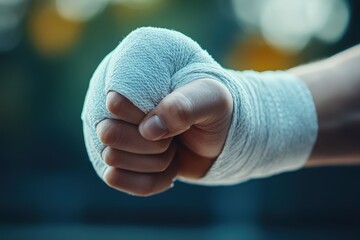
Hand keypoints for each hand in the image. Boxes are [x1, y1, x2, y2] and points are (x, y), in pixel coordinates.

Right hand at [96, 78, 232, 195]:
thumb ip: (185, 107)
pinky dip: (150, 179)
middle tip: (175, 135)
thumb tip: (148, 130)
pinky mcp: (118, 159)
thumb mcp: (212, 100)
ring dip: (154, 161)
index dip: (148, 118)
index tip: (174, 116)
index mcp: (132, 76)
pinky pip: (117, 179)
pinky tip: (167, 169)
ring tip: (172, 147)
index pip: (116, 102)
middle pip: (108, 134)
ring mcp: (113, 132)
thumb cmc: (212, 110)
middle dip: (153, 144)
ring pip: (112, 159)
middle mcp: (113, 103)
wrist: (217, 137)